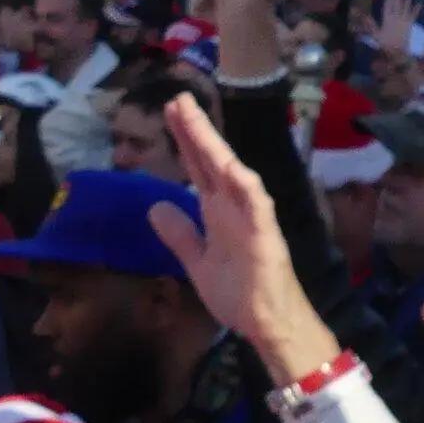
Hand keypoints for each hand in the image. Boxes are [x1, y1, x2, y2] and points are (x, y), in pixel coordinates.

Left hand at [146, 97, 337, 382]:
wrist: (268, 325)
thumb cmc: (240, 294)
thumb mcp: (197, 263)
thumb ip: (179, 235)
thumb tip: (155, 207)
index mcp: (217, 211)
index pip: (198, 167)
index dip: (185, 140)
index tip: (170, 111)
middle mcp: (234, 207)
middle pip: (211, 161)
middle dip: (195, 129)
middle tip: (177, 97)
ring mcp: (251, 217)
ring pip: (231, 172)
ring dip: (214, 145)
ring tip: (195, 119)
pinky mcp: (265, 235)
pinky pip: (257, 206)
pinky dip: (245, 185)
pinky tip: (232, 166)